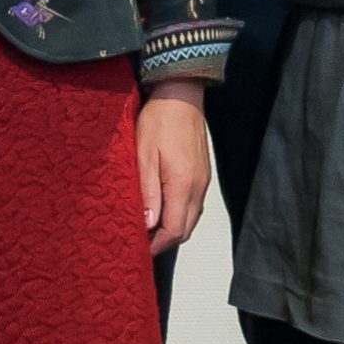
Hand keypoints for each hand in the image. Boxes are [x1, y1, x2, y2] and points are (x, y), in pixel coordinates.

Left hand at [138, 81, 211, 253]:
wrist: (181, 95)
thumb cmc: (160, 120)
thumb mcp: (144, 155)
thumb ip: (148, 192)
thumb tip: (148, 224)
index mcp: (183, 184)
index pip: (175, 230)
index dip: (157, 245)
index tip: (139, 248)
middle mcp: (198, 186)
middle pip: (186, 229)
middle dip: (165, 240)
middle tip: (142, 241)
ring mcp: (203, 180)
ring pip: (192, 218)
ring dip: (173, 227)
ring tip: (150, 226)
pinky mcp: (203, 173)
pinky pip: (195, 203)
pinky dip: (181, 213)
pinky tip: (164, 207)